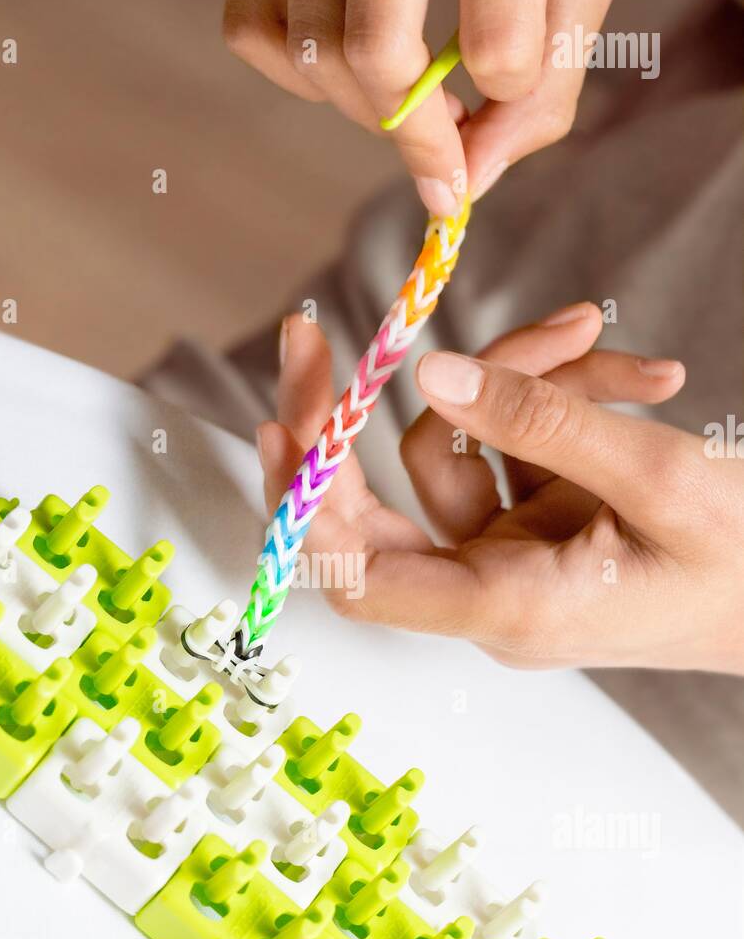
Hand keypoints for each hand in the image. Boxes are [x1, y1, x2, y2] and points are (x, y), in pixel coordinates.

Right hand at [224, 0, 616, 213]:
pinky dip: (295, 73)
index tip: (498, 109)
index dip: (503, 101)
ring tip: (404, 94)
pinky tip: (347, 64)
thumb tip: (473, 180)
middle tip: (443, 139)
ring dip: (357, 106)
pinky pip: (250, 22)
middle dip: (411, 128)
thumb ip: (547, 76)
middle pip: (374, 47)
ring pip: (306, 43)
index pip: (498, 40)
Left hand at [257, 309, 743, 674]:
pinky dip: (560, 393)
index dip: (305, 506)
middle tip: (315, 328)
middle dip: (354, 411)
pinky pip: (515, 440)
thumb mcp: (657, 480)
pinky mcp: (543, 519)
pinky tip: (638, 375)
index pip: (359, 577)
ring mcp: (514, 551)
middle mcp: (492, 589)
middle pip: (377, 506)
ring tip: (596, 333)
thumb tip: (432, 373)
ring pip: (460, 443)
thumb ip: (541, 423)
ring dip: (515, 375)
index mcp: (507, 610)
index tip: (281, 420)